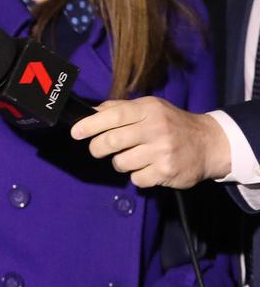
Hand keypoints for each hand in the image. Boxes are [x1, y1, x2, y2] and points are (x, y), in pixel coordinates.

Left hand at [70, 96, 231, 187]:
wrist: (210, 144)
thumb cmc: (172, 124)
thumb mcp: (150, 108)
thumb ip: (120, 109)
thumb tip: (91, 112)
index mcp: (148, 110)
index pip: (113, 116)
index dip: (90, 125)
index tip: (76, 132)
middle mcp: (156, 129)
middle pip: (112, 141)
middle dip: (97, 148)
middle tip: (97, 150)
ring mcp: (162, 151)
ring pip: (121, 162)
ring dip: (120, 163)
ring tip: (131, 157)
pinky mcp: (167, 172)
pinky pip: (137, 179)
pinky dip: (137, 176)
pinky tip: (148, 168)